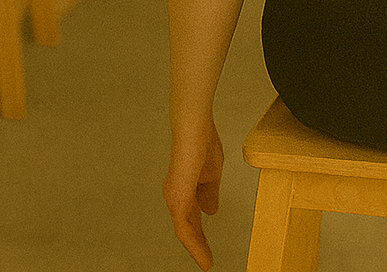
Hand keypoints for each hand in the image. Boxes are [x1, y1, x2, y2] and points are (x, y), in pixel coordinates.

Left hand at [163, 124, 224, 270]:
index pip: (192, 216)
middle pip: (187, 226)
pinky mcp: (177, 199)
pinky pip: (184, 228)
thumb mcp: (212, 174)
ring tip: (207, 262)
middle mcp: (175, 194)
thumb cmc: (203, 143)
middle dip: (198, 244)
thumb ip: (210, 193)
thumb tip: (211, 211)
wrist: (195, 128)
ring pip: (184, 230)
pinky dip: (194, 243)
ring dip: (197, 247)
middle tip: (206, 261)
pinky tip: (203, 255)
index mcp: (184, 187)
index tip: (207, 247)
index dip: (200, 232)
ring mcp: (174, 197)